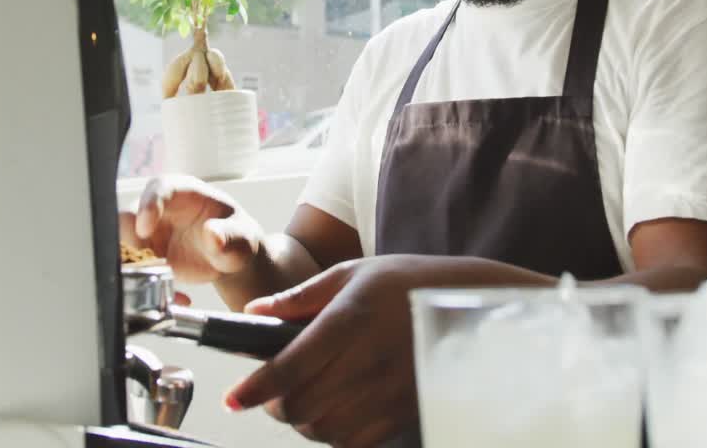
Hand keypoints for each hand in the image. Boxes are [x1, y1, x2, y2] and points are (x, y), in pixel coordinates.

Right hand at [125, 175, 264, 283]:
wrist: (229, 256)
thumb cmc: (235, 236)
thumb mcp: (241, 237)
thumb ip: (229, 236)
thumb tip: (213, 236)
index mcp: (181, 192)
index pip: (157, 189)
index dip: (147, 206)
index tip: (145, 228)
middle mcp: (157, 209)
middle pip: (126, 218)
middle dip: (130, 243)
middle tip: (150, 265)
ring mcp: (146, 234)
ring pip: (123, 248)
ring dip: (138, 270)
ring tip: (169, 286)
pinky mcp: (143, 257)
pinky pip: (134, 272)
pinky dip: (150, 288)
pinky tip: (179, 297)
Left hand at [223, 256, 425, 447]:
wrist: (472, 305)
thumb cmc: (408, 283)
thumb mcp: (352, 275)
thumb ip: (300, 297)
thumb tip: (255, 311)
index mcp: (348, 322)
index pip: (289, 368)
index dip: (255, 390)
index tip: (233, 399)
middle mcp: (367, 362)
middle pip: (300, 407)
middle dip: (275, 405)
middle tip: (271, 393)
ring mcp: (388, 392)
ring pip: (323, 430)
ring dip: (304, 421)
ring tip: (307, 399)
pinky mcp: (404, 413)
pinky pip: (354, 441)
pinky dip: (334, 433)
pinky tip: (336, 411)